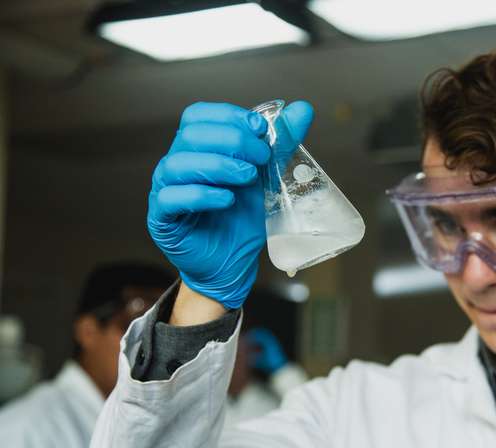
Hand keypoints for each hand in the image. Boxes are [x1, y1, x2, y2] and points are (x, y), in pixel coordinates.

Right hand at [148, 101, 313, 308]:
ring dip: (219, 165)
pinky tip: (227, 200)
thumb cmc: (242, 217)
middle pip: (191, 135)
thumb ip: (281, 142)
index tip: (260, 128)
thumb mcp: (267, 176)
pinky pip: (171, 198)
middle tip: (261, 158)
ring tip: (248, 178)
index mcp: (196, 148)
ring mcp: (165, 189)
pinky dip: (202, 195)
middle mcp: (176, 163)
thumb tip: (303, 109)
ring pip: (178, 164)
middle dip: (232, 140)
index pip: (199, 115)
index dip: (229, 116)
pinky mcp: (162, 218)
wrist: (232, 262)